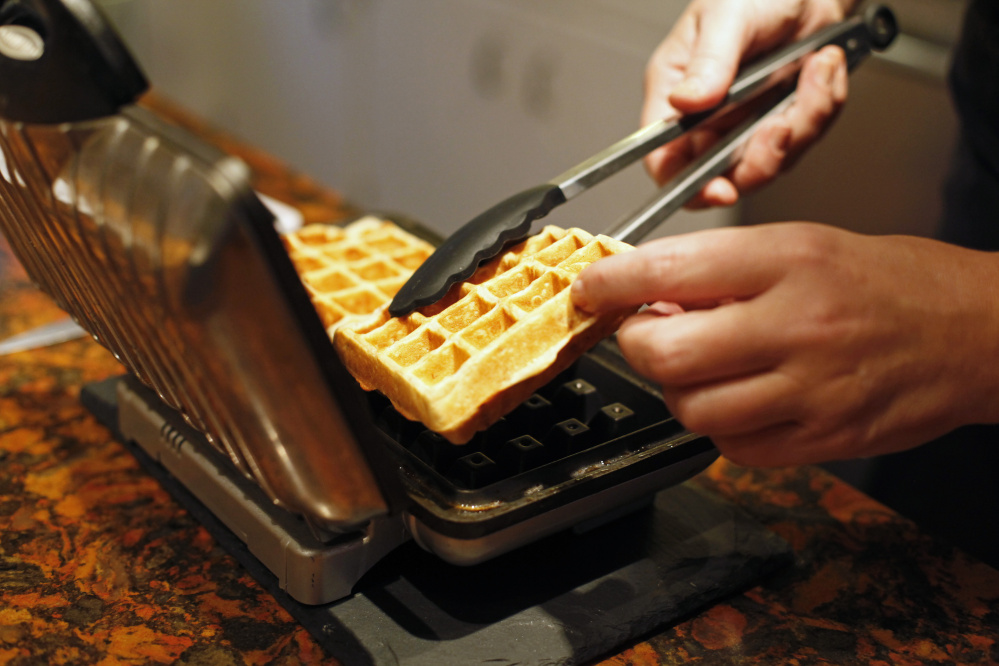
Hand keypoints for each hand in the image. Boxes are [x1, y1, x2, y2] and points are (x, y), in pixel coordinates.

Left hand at [572, 224, 998, 465]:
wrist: (974, 332)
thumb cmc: (886, 282)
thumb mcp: (803, 245)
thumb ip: (723, 270)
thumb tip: (647, 294)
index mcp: (789, 261)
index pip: (670, 269)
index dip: (612, 281)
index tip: (592, 286)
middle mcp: (797, 325)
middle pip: (666, 353)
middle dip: (638, 343)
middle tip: (648, 330)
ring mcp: (810, 391)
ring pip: (691, 407)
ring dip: (677, 388)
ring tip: (701, 364)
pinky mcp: (821, 440)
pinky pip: (731, 446)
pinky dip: (718, 424)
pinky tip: (739, 398)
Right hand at [644, 0, 854, 205]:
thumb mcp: (728, 14)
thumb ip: (708, 61)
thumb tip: (684, 102)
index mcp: (675, 90)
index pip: (663, 157)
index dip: (685, 183)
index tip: (718, 189)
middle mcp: (706, 117)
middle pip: (720, 175)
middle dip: (761, 158)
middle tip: (782, 126)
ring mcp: (744, 124)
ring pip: (770, 161)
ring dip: (803, 120)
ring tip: (815, 70)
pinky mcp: (781, 121)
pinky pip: (805, 138)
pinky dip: (823, 105)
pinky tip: (822, 68)